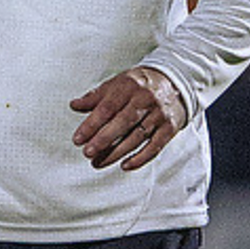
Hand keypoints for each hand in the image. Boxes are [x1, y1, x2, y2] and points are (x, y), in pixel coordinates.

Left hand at [69, 66, 189, 170]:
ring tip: (98, 162)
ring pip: (136, 137)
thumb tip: (74, 105)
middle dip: (103, 140)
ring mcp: (158, 115)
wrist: (175, 82)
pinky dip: (140, 158)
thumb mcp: (117, 83)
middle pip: (122, 123)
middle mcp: (145, 100)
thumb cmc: (140, 85)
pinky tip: (125, 165)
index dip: (91, 124)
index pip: (107, 107)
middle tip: (87, 153)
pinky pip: (154, 147)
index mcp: (129, 86)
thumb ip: (96, 96)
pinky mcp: (169, 128)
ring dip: (116, 153)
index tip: (78, 139)